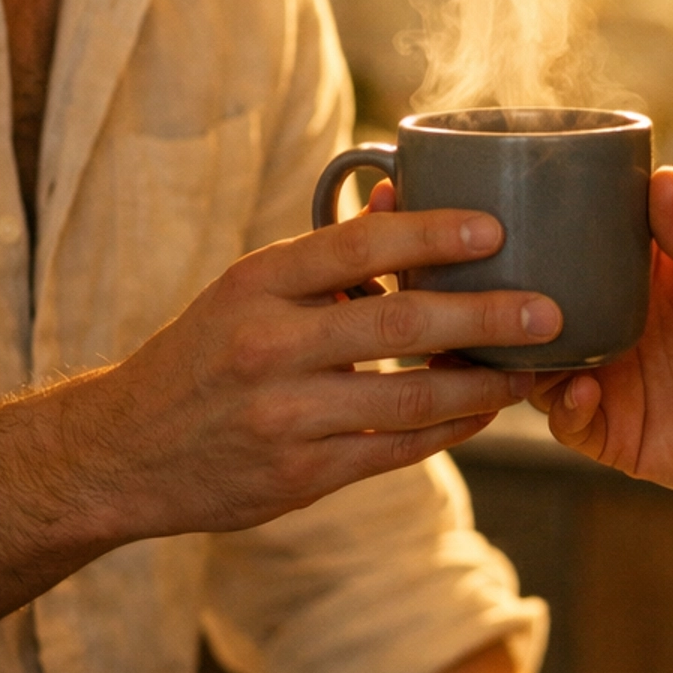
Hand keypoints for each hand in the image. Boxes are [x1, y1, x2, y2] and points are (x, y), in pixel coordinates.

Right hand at [70, 200, 560, 544]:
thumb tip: (403, 196)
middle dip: (485, 316)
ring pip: (410, 398)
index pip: (358, 246)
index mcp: (257, 283)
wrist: (124, 452)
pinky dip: (449, 429)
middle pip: (399, 324)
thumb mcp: (247, 289)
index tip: (495, 228)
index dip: (432, 234)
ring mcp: (286, 416)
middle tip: (547, 310)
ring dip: (483, 384)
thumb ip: (328, 254)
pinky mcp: (302, 475)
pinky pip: (397, 450)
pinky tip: (483, 412)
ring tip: (533, 369)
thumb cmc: (204, 354)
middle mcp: (270, 347)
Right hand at [528, 167, 672, 497]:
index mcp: (633, 276)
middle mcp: (609, 325)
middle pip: (535, 309)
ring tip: (528, 338)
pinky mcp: (617, 432)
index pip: (568, 247)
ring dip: (522, 356)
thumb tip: (663, 178)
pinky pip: (568, 423)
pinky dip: (563, 407)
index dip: (536, 233)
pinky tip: (581, 389)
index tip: (509, 212)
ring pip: (536, 367)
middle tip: (496, 285)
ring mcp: (608, 379)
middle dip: (506, 300)